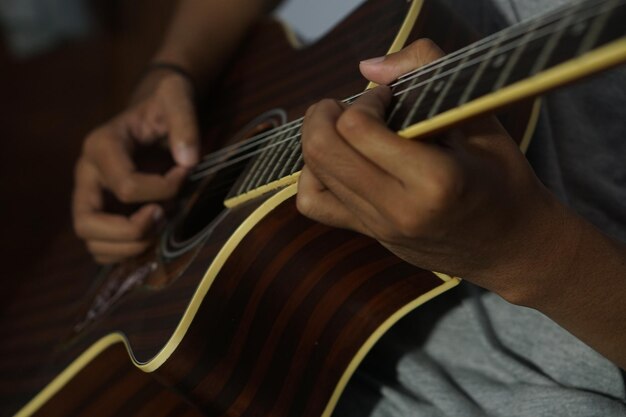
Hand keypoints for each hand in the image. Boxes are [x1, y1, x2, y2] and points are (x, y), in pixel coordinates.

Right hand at [73, 70, 199, 263]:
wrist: (155, 109)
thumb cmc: (164, 102)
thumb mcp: (176, 97)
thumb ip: (184, 122)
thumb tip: (188, 162)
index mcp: (101, 146)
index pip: (125, 186)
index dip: (163, 190)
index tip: (185, 173)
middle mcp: (87, 174)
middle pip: (87, 223)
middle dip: (131, 231)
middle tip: (164, 216)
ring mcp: (91, 196)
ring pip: (92, 243)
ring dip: (130, 246)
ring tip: (160, 225)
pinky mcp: (102, 211)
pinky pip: (103, 248)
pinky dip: (128, 251)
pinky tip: (154, 233)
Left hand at [297, 39, 571, 301]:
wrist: (513, 245)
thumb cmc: (503, 177)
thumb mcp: (480, 117)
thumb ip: (428, 71)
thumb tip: (367, 67)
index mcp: (434, 180)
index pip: (358, 128)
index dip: (366, 98)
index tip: (389, 96)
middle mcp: (398, 209)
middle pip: (323, 150)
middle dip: (326, 113)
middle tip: (352, 105)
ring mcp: (379, 227)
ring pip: (313, 174)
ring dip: (319, 138)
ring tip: (346, 129)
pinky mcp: (369, 234)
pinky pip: (314, 204)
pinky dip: (312, 175)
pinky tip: (338, 161)